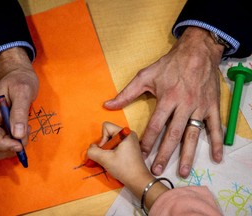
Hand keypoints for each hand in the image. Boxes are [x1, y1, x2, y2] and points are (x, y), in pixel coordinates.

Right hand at [0, 47, 38, 159]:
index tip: (19, 145)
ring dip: (14, 144)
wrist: (18, 72)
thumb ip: (20, 112)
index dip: (2, 144)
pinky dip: (16, 139)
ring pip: (0, 144)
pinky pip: (7, 138)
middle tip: (26, 136)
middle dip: (9, 147)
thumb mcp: (23, 92)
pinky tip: (25, 128)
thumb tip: (17, 135)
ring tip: (26, 129)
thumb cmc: (20, 78)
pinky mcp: (3, 123)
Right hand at [87, 121, 168, 207]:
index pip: (106, 126)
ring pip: (111, 140)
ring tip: (112, 160)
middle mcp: (129, 134)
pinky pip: (116, 145)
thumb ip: (93, 151)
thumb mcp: (105, 159)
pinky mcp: (130, 147)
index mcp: (125, 133)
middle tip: (109, 156)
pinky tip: (116, 161)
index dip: (102, 138)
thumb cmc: (124, 168)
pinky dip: (113, 152)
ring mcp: (130, 140)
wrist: (138, 181)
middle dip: (105, 145)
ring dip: (108, 150)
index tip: (107, 150)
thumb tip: (91, 148)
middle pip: (108, 133)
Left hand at [104, 27, 223, 177]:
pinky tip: (217, 157)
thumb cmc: (170, 64)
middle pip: (172, 134)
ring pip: (193, 134)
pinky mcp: (212, 106)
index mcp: (167, 99)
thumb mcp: (145, 76)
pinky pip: (215, 127)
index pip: (155, 125)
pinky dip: (217, 142)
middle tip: (157, 169)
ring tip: (183, 171)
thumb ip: (127, 93)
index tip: (141, 155)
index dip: (147, 141)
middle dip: (164, 154)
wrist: (197, 51)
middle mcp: (184, 105)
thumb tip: (108, 105)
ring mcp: (199, 107)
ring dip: (188, 154)